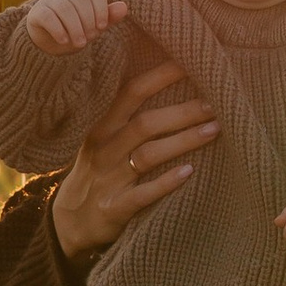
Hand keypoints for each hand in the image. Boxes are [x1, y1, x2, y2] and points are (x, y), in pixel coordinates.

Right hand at [24, 0, 121, 52]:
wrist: (48, 41)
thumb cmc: (75, 30)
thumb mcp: (93, 26)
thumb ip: (108, 17)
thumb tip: (124, 7)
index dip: (101, 10)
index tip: (102, 27)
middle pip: (80, 0)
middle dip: (87, 21)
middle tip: (89, 39)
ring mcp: (50, 0)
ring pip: (64, 8)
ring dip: (74, 27)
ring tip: (80, 44)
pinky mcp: (37, 12)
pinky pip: (48, 16)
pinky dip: (58, 29)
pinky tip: (63, 41)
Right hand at [50, 54, 218, 258]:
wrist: (69, 224)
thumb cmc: (98, 173)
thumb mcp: (104, 141)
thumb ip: (131, 118)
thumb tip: (175, 87)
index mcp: (103, 127)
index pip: (132, 93)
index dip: (161, 76)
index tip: (192, 62)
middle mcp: (105, 149)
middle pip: (145, 124)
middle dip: (182, 111)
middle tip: (216, 103)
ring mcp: (108, 179)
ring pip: (147, 155)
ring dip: (183, 141)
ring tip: (214, 130)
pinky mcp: (114, 208)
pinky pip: (142, 194)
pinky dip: (166, 182)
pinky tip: (189, 172)